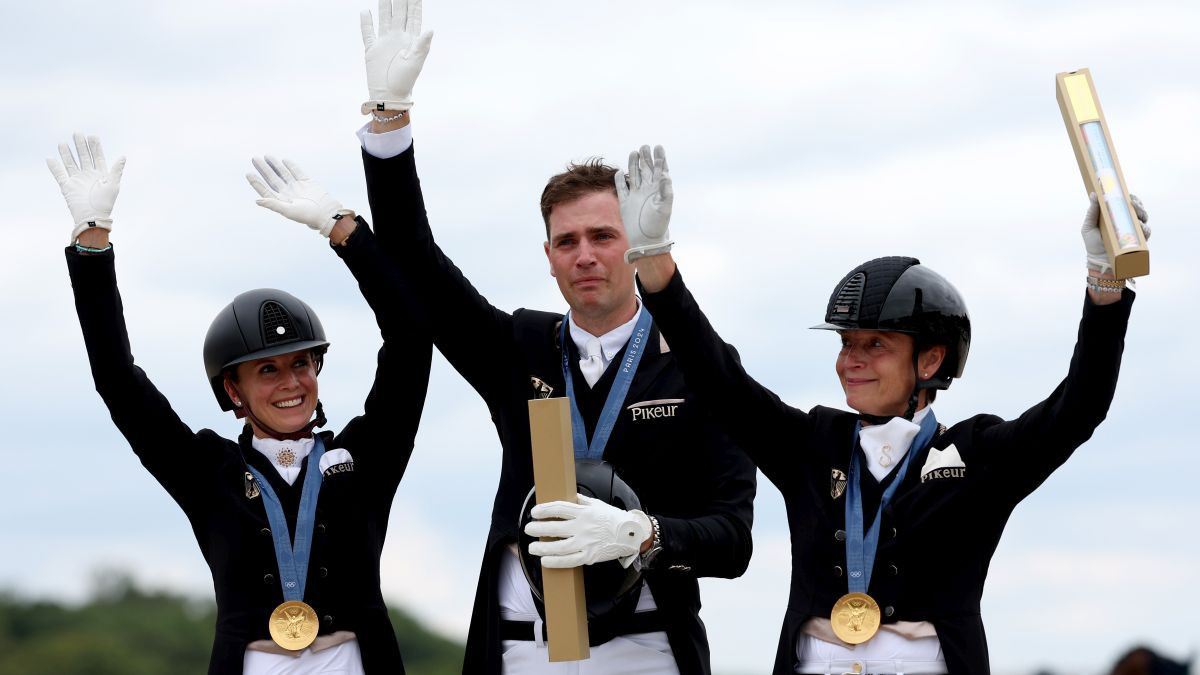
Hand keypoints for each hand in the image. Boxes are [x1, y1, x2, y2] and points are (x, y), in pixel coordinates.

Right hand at [47, 133, 125, 243]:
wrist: (93, 217)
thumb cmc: (105, 202)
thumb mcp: (113, 184)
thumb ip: (116, 170)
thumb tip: (123, 157)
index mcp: (100, 174)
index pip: (97, 157)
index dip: (95, 147)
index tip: (92, 136)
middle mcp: (88, 175)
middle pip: (84, 157)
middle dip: (81, 146)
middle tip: (77, 133)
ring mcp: (77, 180)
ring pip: (71, 163)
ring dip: (67, 153)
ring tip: (63, 143)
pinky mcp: (67, 186)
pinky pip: (59, 174)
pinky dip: (55, 167)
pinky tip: (51, 158)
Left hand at [246, 157, 346, 236]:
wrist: (327, 212)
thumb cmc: (307, 215)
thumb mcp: (288, 211)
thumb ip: (272, 204)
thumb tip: (257, 200)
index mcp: (281, 201)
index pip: (266, 190)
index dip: (256, 182)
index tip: (248, 173)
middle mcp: (288, 194)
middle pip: (272, 179)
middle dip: (263, 169)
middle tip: (254, 159)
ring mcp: (297, 187)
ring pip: (283, 174)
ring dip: (275, 165)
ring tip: (266, 156)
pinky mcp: (307, 182)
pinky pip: (297, 172)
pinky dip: (291, 166)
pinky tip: (284, 160)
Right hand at [360, 0, 432, 113]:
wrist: (389, 95)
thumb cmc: (405, 81)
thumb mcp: (416, 63)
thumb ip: (422, 45)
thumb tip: (430, 29)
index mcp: (411, 40)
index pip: (413, 17)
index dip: (414, 3)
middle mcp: (398, 38)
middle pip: (398, 13)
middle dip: (399, 0)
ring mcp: (384, 42)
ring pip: (384, 18)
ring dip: (384, 6)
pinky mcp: (372, 49)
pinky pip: (368, 32)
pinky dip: (366, 22)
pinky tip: (366, 11)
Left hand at [524, 494, 651, 568]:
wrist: (631, 534)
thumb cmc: (613, 518)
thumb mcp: (597, 504)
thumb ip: (581, 500)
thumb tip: (569, 496)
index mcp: (584, 512)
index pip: (559, 508)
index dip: (544, 510)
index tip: (534, 512)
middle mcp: (583, 527)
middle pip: (555, 527)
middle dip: (538, 529)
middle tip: (528, 529)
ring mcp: (585, 542)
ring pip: (559, 546)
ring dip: (543, 547)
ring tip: (532, 547)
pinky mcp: (589, 556)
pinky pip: (569, 561)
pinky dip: (556, 561)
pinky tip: (545, 561)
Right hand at [616, 144, 672, 262]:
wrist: (646, 240)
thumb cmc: (658, 224)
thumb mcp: (664, 207)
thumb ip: (665, 191)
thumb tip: (665, 175)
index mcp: (658, 189)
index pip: (660, 170)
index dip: (659, 158)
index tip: (658, 147)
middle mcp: (647, 190)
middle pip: (646, 169)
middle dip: (645, 158)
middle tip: (644, 147)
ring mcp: (636, 195)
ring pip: (634, 175)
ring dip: (634, 164)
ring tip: (634, 153)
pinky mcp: (625, 201)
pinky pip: (622, 188)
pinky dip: (620, 180)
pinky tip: (620, 172)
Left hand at [1082, 192, 1149, 272]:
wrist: (1098, 261)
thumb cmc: (1093, 243)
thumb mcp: (1089, 226)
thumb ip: (1092, 211)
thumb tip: (1093, 194)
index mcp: (1117, 217)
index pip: (1128, 204)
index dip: (1131, 197)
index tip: (1128, 194)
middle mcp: (1128, 223)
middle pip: (1139, 209)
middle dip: (1138, 204)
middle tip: (1132, 203)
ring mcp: (1134, 232)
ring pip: (1144, 219)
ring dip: (1142, 214)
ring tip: (1135, 214)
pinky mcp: (1138, 242)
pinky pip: (1146, 233)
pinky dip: (1144, 228)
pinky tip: (1140, 226)